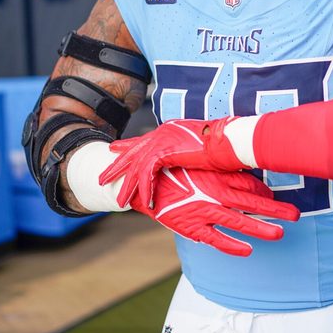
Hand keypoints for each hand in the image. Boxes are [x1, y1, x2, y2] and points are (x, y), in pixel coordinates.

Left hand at [101, 118, 244, 207]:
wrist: (229, 141)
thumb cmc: (222, 146)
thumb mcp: (199, 149)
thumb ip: (187, 154)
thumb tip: (189, 162)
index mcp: (168, 130)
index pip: (143, 140)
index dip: (127, 147)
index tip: (114, 150)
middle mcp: (162, 132)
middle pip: (132, 152)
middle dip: (116, 167)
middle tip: (102, 178)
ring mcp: (161, 140)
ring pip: (136, 166)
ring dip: (128, 186)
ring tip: (119, 201)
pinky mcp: (164, 151)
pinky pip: (147, 175)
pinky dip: (145, 190)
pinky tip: (144, 203)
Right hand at [133, 166, 299, 256]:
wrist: (144, 183)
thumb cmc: (176, 170)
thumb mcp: (203, 165)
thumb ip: (228, 173)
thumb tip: (253, 182)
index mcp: (219, 176)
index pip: (252, 186)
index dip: (268, 194)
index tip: (279, 199)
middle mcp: (216, 194)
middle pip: (253, 203)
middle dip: (277, 210)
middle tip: (296, 215)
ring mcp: (205, 211)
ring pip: (240, 223)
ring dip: (262, 229)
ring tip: (280, 234)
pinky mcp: (192, 227)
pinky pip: (217, 239)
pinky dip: (233, 246)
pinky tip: (248, 250)